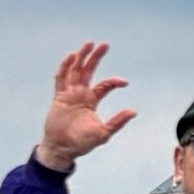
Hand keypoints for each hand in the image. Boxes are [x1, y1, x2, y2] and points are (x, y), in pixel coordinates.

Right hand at [33, 40, 136, 170]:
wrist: (63, 149)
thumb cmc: (82, 143)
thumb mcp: (104, 132)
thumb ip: (118, 121)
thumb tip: (134, 111)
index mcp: (91, 100)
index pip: (104, 85)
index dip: (114, 82)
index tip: (125, 82)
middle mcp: (80, 94)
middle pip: (88, 70)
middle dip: (96, 57)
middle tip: (105, 45)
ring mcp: (69, 94)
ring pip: (75, 70)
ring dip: (81, 57)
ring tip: (89, 44)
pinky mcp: (59, 96)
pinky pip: (61, 78)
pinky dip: (66, 67)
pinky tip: (72, 56)